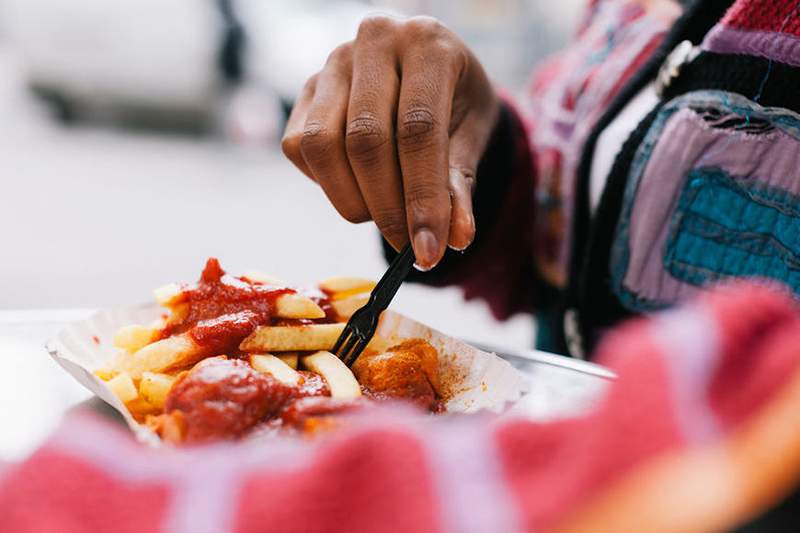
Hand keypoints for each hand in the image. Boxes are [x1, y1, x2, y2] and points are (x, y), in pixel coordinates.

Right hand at [281, 15, 499, 269]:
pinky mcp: (305, 89)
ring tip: (384, 213)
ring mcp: (332, 63)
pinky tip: (358, 184)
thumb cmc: (456, 103)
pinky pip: (299, 147)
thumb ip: (459, 184)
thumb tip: (454, 239)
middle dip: (387, 208)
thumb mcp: (471, 136)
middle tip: (406, 246)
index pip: (418, 129)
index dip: (422, 197)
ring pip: (322, 145)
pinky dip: (327, 182)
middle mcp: (374, 40)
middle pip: (366, 140)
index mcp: (428, 43)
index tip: (427, 251)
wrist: (431, 72)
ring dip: (352, 199)